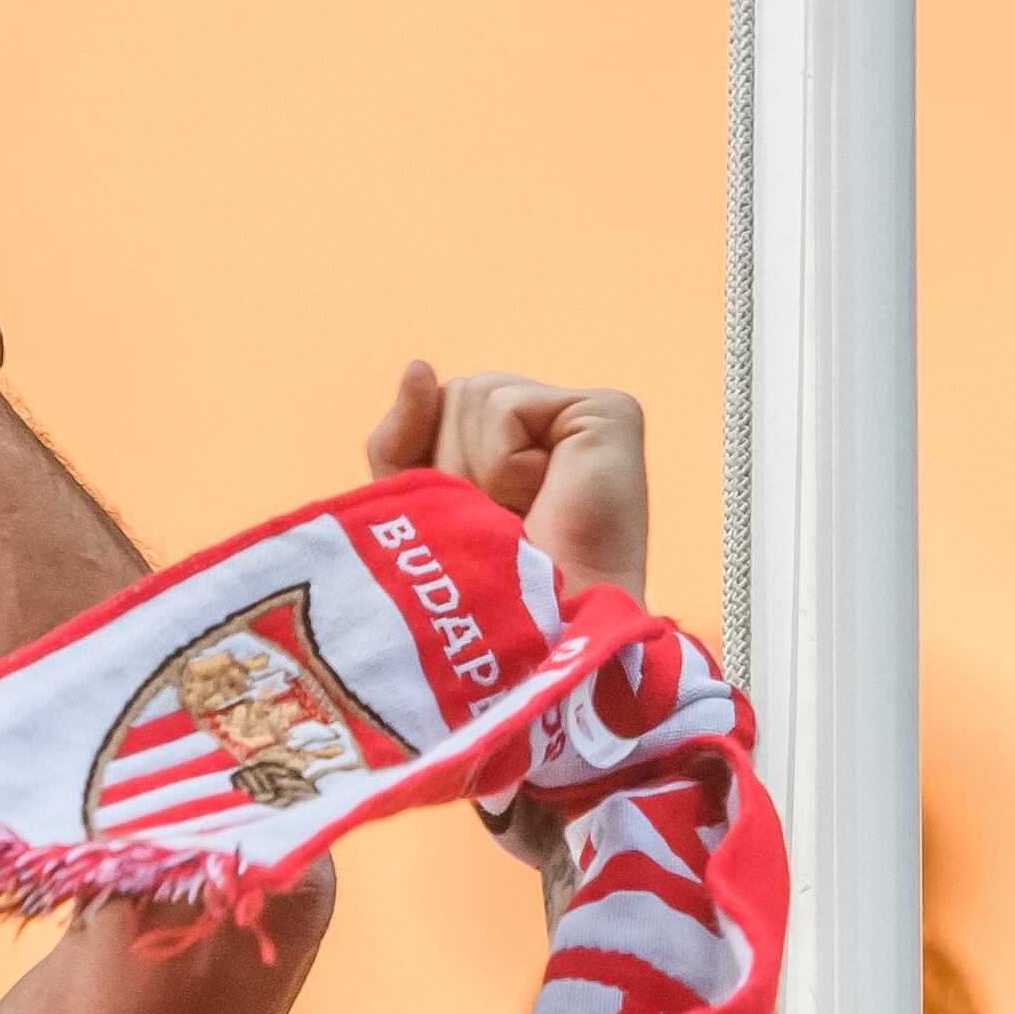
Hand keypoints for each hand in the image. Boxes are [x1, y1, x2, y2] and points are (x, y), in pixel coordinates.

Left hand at [361, 363, 651, 603]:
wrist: (533, 648)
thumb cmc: (481, 597)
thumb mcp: (419, 509)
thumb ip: (406, 436)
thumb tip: (419, 365)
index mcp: (518, 447)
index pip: (437, 408)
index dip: (431, 468)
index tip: (471, 528)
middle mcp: (556, 427)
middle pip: (452, 396)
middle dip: (452, 470)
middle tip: (498, 529)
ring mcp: (586, 417)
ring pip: (471, 394)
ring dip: (477, 473)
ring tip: (521, 521)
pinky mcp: (608, 413)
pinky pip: (504, 406)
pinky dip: (502, 463)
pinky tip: (542, 500)